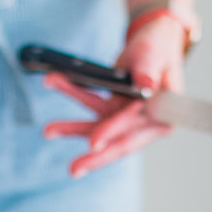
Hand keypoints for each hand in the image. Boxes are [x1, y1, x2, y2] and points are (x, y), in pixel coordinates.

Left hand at [42, 16, 187, 177]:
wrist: (152, 42)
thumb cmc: (158, 48)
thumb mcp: (154, 55)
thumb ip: (150, 70)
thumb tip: (147, 85)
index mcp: (163, 113)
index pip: (136, 128)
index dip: (114, 134)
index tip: (93, 143)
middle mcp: (146, 122)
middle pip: (117, 142)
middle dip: (93, 157)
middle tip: (73, 169)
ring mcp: (126, 119)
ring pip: (97, 129)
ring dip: (71, 128)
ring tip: (48, 130)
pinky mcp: (112, 113)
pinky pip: (90, 107)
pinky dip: (72, 94)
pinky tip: (53, 83)